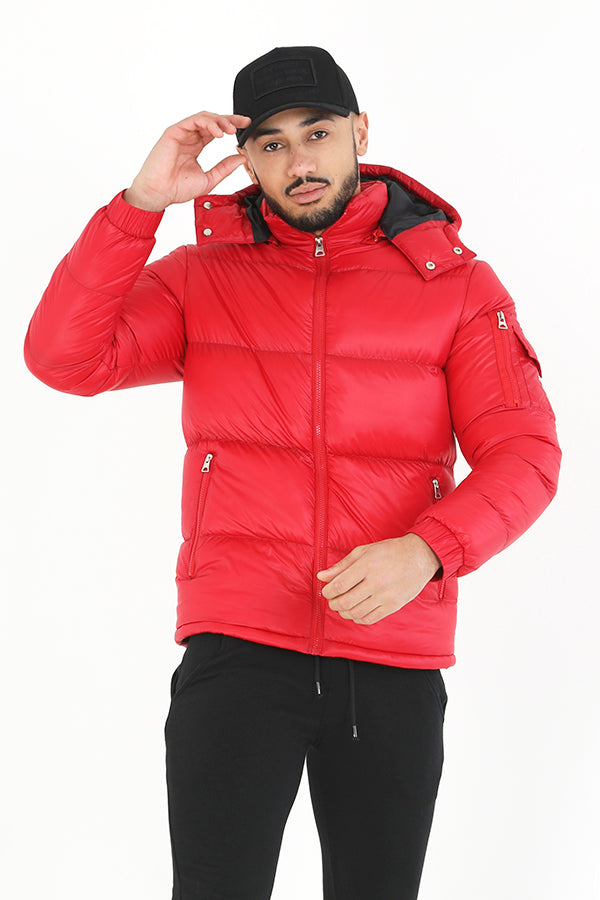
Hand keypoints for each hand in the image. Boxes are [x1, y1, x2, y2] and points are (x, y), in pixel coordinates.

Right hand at [123, 111, 251, 210]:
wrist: (159, 193)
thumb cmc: (177, 188)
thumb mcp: (209, 179)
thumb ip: (224, 168)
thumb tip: (241, 159)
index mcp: (195, 146)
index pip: (215, 131)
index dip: (230, 126)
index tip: (245, 126)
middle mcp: (189, 137)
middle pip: (212, 121)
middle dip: (229, 119)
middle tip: (243, 123)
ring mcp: (181, 133)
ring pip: (204, 118)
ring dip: (220, 121)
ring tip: (231, 129)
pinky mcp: (174, 132)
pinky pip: (193, 121)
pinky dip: (207, 124)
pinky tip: (218, 133)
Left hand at [316, 534, 440, 624]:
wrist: (419, 557)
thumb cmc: (389, 551)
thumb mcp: (363, 551)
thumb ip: (341, 565)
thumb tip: (322, 576)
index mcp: (366, 565)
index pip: (339, 585)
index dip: (328, 592)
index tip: (326, 591)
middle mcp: (376, 582)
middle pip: (345, 601)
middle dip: (334, 603)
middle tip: (332, 600)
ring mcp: (386, 596)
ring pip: (356, 613)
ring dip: (344, 612)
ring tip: (343, 606)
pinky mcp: (394, 606)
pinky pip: (370, 619)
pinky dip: (358, 619)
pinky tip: (356, 612)